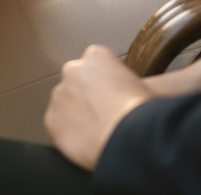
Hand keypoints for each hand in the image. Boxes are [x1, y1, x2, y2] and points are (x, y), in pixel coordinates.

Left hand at [44, 46, 153, 170]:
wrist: (131, 137)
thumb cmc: (145, 113)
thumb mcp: (148, 85)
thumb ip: (135, 81)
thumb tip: (148, 90)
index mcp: (96, 55)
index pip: (96, 67)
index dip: (106, 87)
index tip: (114, 100)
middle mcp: (72, 69)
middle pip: (77, 83)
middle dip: (86, 98)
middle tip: (104, 117)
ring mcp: (59, 94)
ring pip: (65, 105)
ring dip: (76, 116)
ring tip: (97, 134)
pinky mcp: (51, 119)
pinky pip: (57, 127)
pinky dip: (67, 136)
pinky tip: (86, 145)